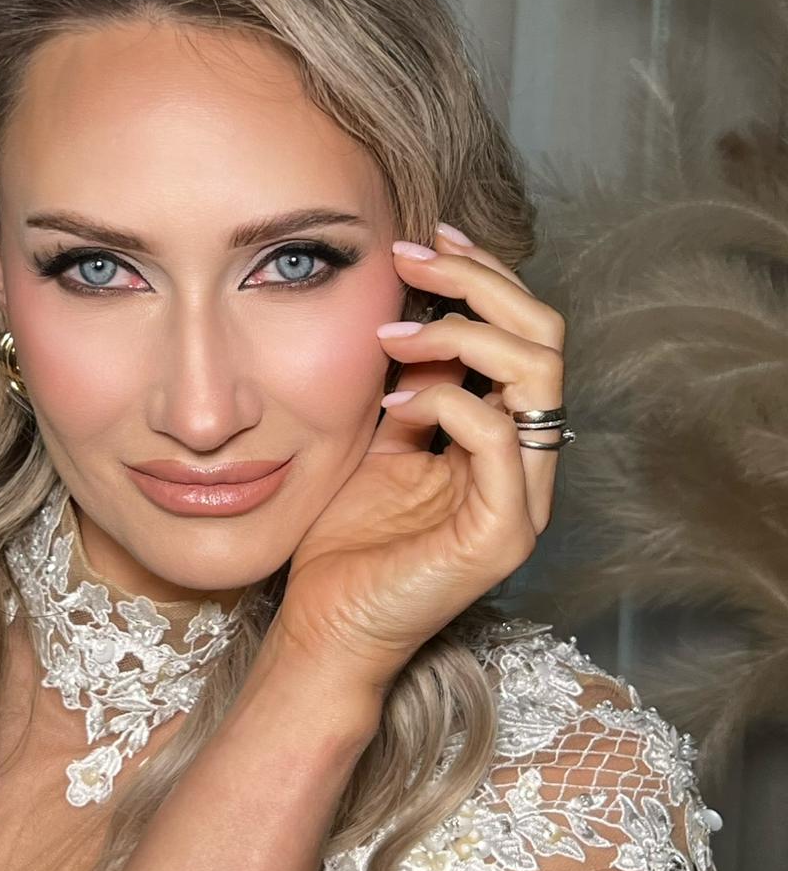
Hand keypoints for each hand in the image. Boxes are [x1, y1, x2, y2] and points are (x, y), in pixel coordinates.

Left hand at [273, 226, 565, 695]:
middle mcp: (526, 462)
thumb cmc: (344, 541)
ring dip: (461, 332)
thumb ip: (407, 385)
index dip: (482, 276)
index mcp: (503, 437)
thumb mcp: (376, 439)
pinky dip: (447, 399)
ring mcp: (521, 499)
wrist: (325, 629)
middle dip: (477, 280)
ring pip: (538, 373)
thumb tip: (409, 313)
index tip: (423, 241)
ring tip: (391, 335)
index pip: (525, 333)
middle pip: (545, 337)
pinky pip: (497, 435)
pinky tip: (393, 400)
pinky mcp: (501, 533)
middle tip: (409, 257)